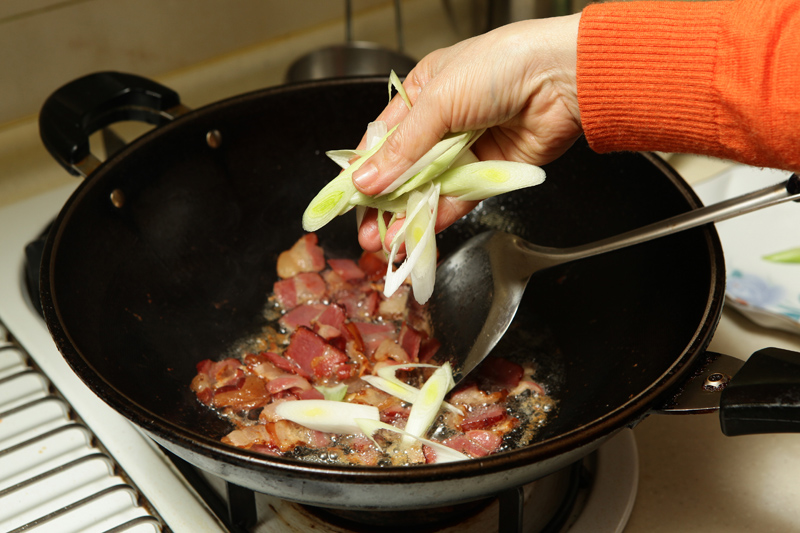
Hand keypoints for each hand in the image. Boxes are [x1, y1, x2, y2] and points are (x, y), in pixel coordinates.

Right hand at [353, 13, 582, 252]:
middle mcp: (443, 122)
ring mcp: (466, 148)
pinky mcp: (489, 172)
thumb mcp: (438, 100)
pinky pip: (458, 199)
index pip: (385, 137)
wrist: (561, 77)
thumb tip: (367, 178)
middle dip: (382, 200)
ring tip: (385, 242)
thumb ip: (403, 147)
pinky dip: (437, 217)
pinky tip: (417, 234)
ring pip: (429, 188)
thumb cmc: (502, 66)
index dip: (366, 168)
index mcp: (424, 93)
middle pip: (404, 168)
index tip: (349, 196)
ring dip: (407, 215)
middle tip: (365, 230)